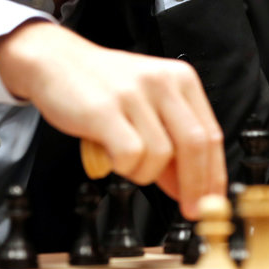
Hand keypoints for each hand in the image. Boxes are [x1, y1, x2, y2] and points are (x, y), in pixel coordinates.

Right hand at [0, 20, 225, 219]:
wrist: (54, 61)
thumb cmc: (100, 85)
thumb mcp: (146, 103)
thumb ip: (170, 139)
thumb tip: (188, 186)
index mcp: (179, 79)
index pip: (211, 134)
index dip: (213, 174)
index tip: (210, 200)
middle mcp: (162, 82)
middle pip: (195, 145)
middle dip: (195, 185)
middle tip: (188, 208)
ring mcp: (134, 95)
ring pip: (160, 156)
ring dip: (144, 173)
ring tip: (123, 159)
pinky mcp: (106, 109)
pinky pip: (130, 156)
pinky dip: (122, 166)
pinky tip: (110, 156)